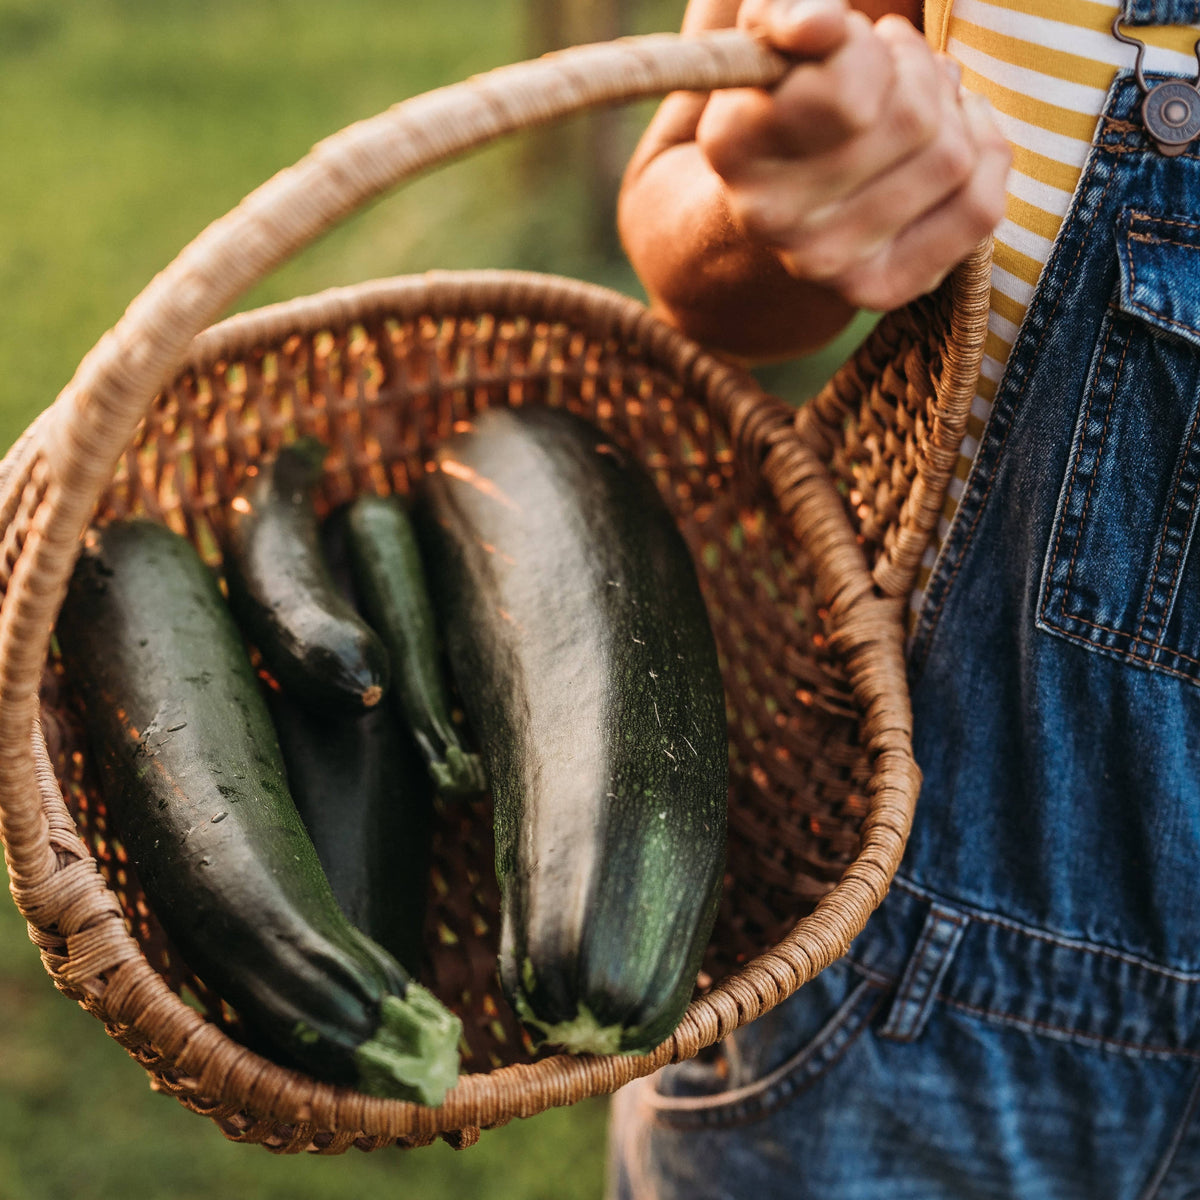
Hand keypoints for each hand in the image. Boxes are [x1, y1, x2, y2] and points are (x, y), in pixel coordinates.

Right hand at [695, 0, 1011, 310]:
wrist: (773, 206)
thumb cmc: (786, 102)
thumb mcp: (772, 44)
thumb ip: (786, 10)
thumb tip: (821, 25)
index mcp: (733, 145)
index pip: (847, 91)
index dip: (867, 45)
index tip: (844, 39)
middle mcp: (772, 218)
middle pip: (914, 117)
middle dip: (916, 72)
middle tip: (891, 69)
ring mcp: (827, 263)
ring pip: (952, 155)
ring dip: (951, 109)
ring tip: (917, 103)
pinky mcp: (880, 289)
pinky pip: (979, 207)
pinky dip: (986, 154)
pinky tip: (955, 138)